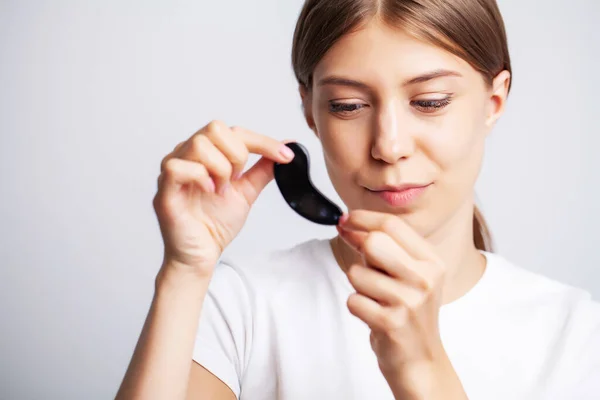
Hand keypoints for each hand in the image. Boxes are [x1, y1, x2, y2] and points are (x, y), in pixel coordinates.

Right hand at [153, 120, 294, 276]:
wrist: (201, 255)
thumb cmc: (214, 225)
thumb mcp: (247, 192)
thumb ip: (263, 169)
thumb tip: (286, 149)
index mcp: (206, 153)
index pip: (234, 131)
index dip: (262, 141)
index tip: (285, 156)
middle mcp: (186, 155)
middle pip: (215, 128)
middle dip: (236, 155)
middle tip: (236, 180)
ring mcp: (173, 169)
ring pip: (198, 144)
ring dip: (219, 168)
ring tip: (221, 190)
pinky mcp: (164, 189)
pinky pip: (177, 166)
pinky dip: (199, 177)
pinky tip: (209, 192)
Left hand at [336, 210, 466, 398]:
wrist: (421, 361)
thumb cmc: (410, 314)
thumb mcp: (408, 275)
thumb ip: (383, 249)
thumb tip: (348, 225)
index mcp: (432, 261)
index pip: (392, 225)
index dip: (362, 218)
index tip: (346, 219)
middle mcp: (425, 278)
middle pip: (374, 242)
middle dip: (358, 249)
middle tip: (360, 259)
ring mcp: (410, 301)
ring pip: (357, 273)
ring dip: (358, 285)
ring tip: (375, 298)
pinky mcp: (392, 323)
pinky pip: (353, 300)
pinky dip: (357, 307)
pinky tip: (373, 315)